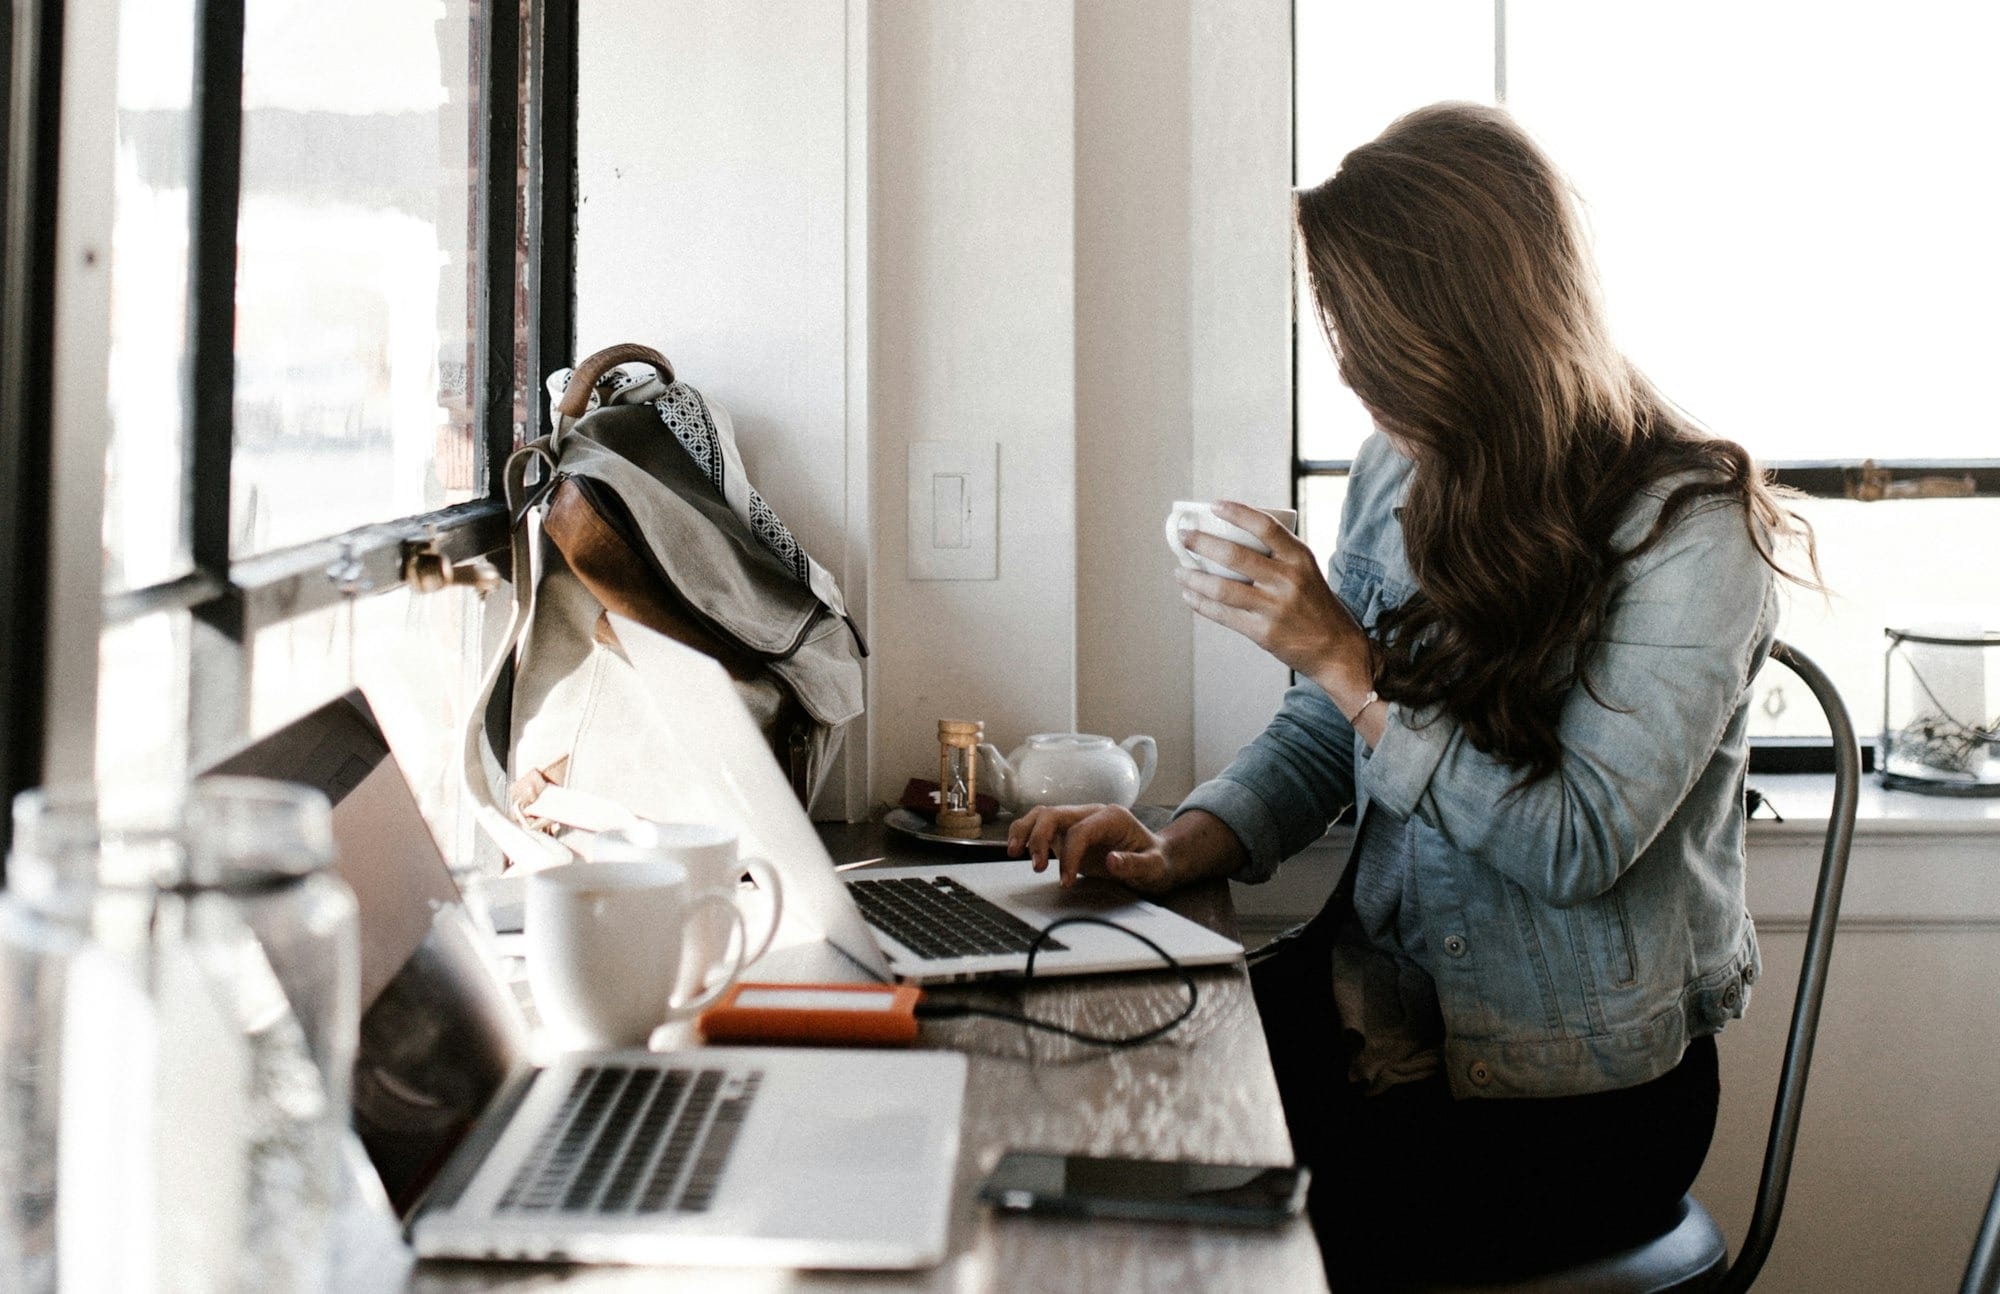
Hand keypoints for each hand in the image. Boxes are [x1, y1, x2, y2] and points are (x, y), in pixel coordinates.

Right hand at [1005, 804, 1177, 894]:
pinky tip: (1017, 850)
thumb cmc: (1156, 861)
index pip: (1080, 830)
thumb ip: (1135, 864)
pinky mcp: (1068, 833)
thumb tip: (1112, 861)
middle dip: (1039, 838)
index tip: (1065, 881)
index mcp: (1112, 817)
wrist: (1157, 859)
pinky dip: (1026, 835)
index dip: (1069, 855)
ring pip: (1042, 815)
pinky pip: (1041, 827)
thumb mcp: (1155, 867)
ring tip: (1013, 852)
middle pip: (1054, 814)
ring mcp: (1078, 821)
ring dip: (1025, 831)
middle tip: (1035, 867)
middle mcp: (1091, 814)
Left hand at [1174, 501, 1372, 693]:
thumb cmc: (1315, 605)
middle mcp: (1288, 579)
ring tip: (1179, 571)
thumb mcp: (1306, 571)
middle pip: (1235, 555)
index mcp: (1300, 558)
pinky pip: (1223, 614)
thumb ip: (1278, 556)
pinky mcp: (1263, 632)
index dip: (1237, 512)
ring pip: (1222, 587)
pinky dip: (1201, 603)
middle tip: (1183, 536)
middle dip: (1202, 543)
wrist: (1336, 648)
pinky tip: (1189, 595)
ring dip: (1194, 578)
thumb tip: (1231, 537)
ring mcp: (1274, 607)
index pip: (1265, 526)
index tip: (1214, 505)